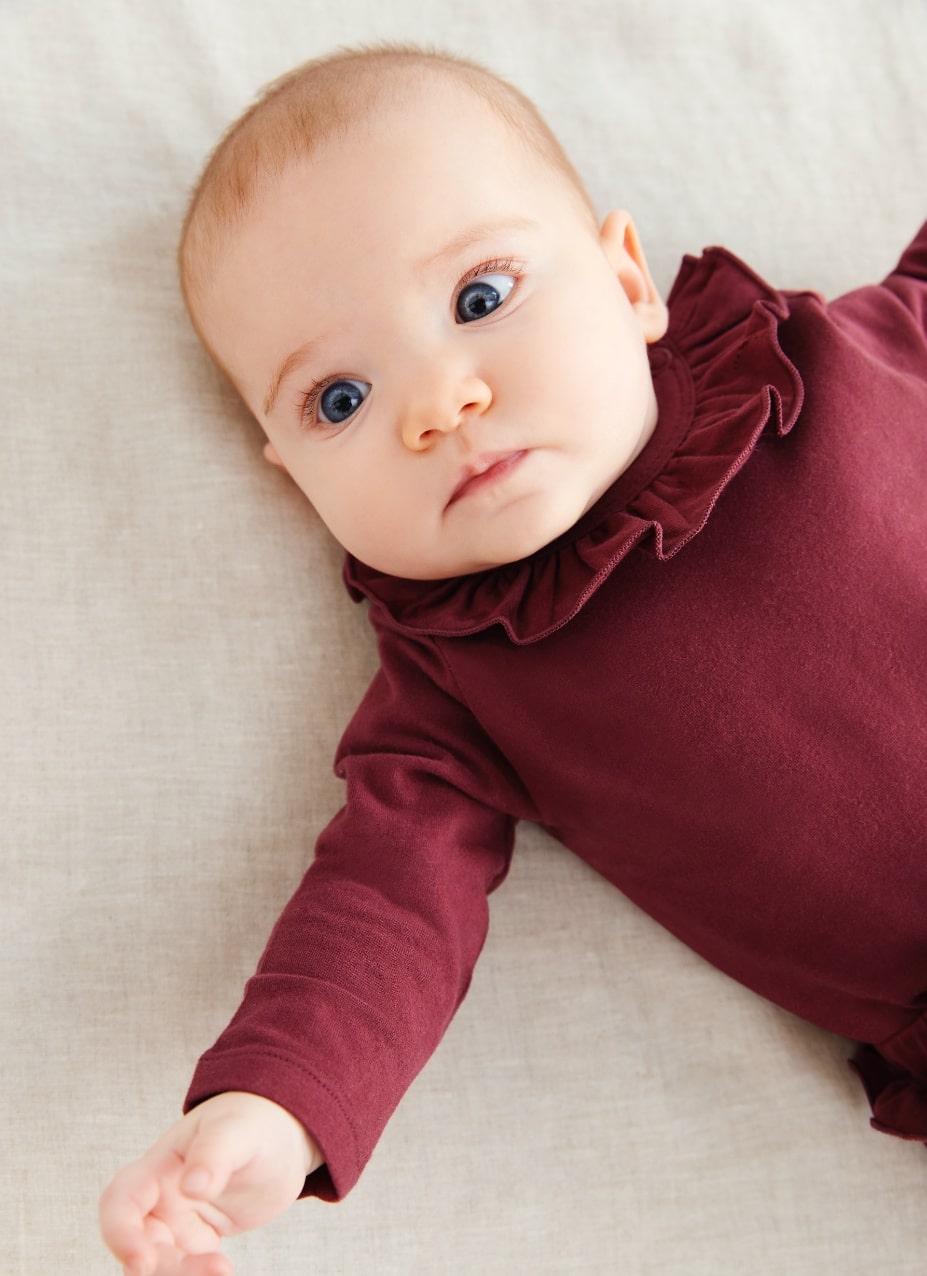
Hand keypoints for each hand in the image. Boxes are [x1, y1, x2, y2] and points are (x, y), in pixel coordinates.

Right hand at [99, 1091, 322, 1275]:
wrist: (279, 1140)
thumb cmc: (252, 1123)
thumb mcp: (238, 1130)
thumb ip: (214, 1152)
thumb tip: (191, 1186)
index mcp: (160, 1166)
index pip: (120, 1201)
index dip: (119, 1234)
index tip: (142, 1262)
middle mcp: (161, 1198)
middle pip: (139, 1244)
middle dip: (160, 1268)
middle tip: (214, 1268)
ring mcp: (178, 1221)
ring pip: (161, 1262)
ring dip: (183, 1275)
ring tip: (224, 1269)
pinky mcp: (198, 1240)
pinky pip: (187, 1268)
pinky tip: (224, 1272)